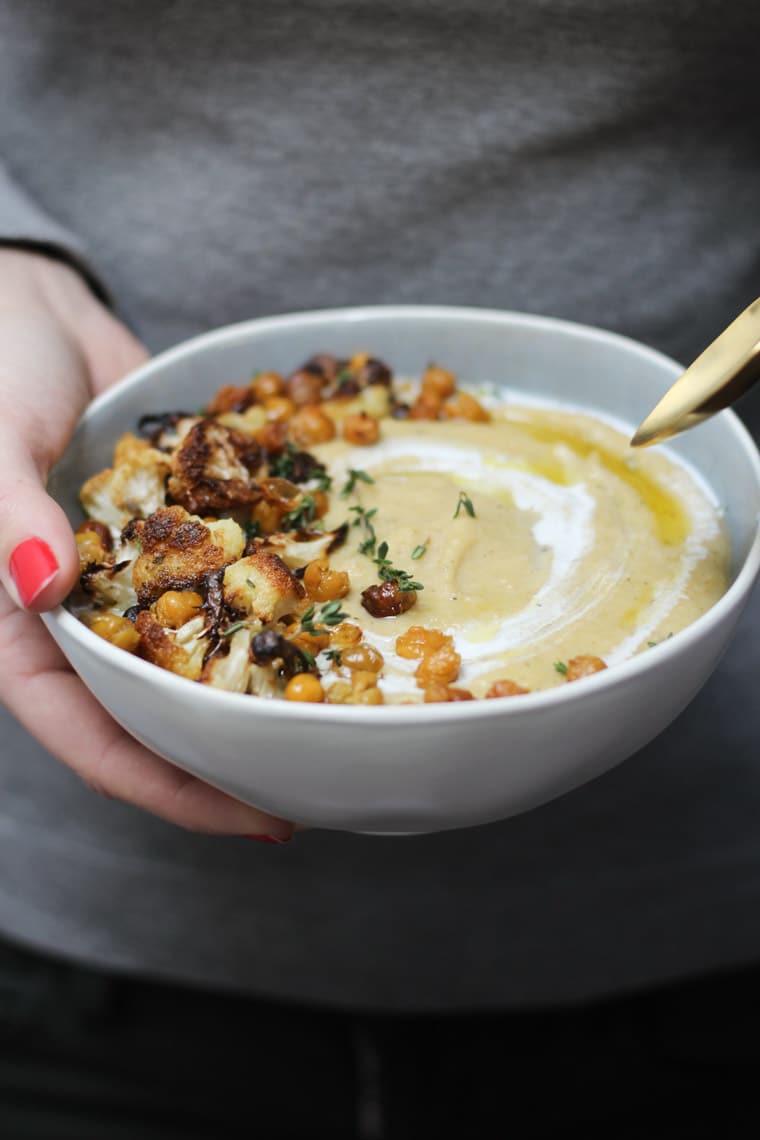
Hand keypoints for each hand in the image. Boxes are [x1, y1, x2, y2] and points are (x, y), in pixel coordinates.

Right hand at [0, 251, 292, 840]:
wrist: (29, 306)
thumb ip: (2, 515)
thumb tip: (43, 586)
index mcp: (22, 624)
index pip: (89, 734)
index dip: (165, 786)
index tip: (251, 818)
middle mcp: (86, 615)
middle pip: (157, 714)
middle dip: (229, 758)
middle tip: (314, 789)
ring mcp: (139, 575)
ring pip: (201, 656)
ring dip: (261, 692)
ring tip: (338, 723)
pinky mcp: (179, 530)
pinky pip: (228, 574)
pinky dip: (271, 599)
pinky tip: (333, 618)